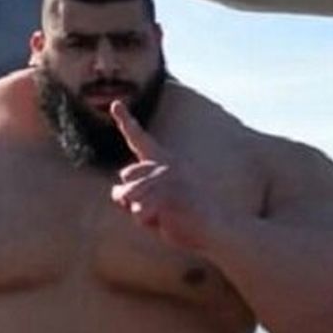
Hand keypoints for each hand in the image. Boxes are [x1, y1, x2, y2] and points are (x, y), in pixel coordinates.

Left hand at [109, 101, 226, 250]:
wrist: (215, 228)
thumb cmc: (185, 218)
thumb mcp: (155, 204)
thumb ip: (134, 196)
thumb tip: (117, 193)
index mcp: (164, 162)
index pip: (140, 140)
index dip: (126, 121)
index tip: (116, 103)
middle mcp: (164, 165)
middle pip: (125, 178)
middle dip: (133, 200)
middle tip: (163, 209)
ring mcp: (165, 178)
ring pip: (127, 196)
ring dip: (141, 214)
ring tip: (166, 216)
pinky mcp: (165, 195)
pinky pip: (138, 212)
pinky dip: (148, 222)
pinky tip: (169, 221)